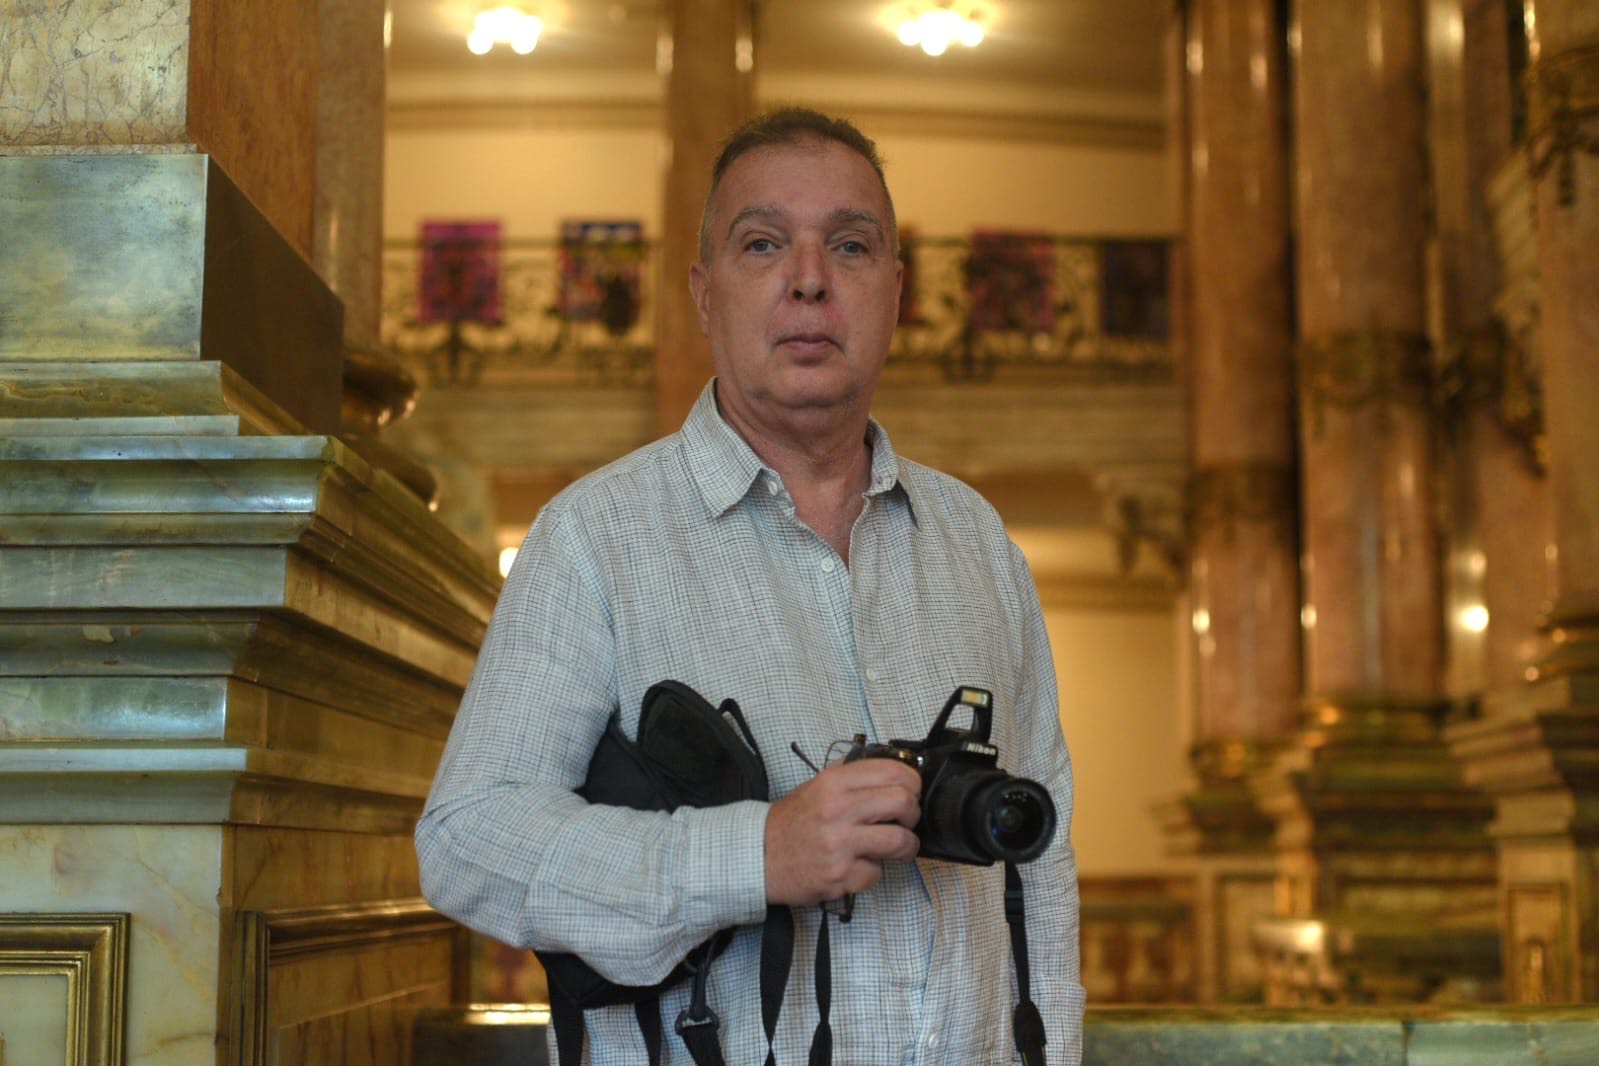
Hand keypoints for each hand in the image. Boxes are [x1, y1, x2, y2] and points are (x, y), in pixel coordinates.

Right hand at [764, 757, 921, 905]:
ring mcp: (839, 844)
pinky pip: (877, 873)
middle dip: (912, 814)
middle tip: (905, 821)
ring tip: (897, 847)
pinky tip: (858, 866)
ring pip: (900, 841)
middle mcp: (837, 810)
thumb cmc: (791, 823)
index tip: (910, 793)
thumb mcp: (816, 785)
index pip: (892, 772)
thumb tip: (890, 771)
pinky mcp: (840, 875)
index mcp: (833, 783)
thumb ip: (850, 776)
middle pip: (902, 803)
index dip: (911, 783)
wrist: (757, 857)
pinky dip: (872, 872)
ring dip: (906, 846)